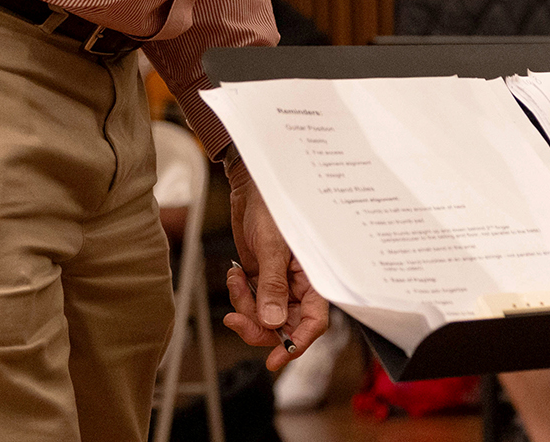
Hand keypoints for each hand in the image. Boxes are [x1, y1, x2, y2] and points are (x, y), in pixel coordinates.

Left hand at [224, 163, 329, 370]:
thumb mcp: (272, 247)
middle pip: (284, 326)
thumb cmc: (270, 209)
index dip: (297, 343)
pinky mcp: (261, 280)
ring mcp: (279, 284)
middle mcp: (298, 285)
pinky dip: (239, 295)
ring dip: (245, 308)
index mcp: (313, 277)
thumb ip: (273, 286)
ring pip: (264, 318)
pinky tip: (236, 274)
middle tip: (236, 321)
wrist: (250, 189)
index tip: (276, 360)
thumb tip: (272, 323)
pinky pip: (251, 303)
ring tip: (236, 281)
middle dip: (259, 327)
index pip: (313, 321)